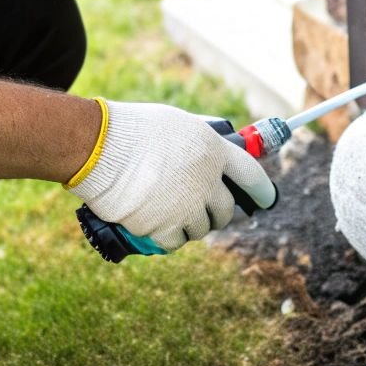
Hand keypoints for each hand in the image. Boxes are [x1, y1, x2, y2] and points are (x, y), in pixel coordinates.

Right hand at [64, 100, 276, 251]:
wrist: (98, 146)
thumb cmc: (131, 129)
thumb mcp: (176, 124)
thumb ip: (197, 144)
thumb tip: (205, 161)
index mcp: (214, 150)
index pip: (251, 174)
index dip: (262, 189)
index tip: (267, 200)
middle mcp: (207, 181)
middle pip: (225, 210)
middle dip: (217, 212)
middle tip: (203, 211)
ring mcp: (187, 206)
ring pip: (201, 228)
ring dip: (190, 225)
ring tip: (171, 213)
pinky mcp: (164, 226)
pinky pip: (175, 241)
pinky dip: (167, 237)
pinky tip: (157, 227)